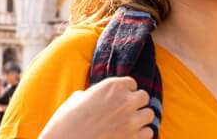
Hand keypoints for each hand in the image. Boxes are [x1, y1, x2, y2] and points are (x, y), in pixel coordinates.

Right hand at [38, 76, 153, 138]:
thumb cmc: (66, 121)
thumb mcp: (78, 98)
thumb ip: (95, 94)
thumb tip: (99, 97)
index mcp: (112, 86)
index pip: (131, 83)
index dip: (125, 91)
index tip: (118, 98)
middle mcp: (126, 101)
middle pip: (144, 97)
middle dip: (136, 103)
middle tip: (125, 110)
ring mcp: (131, 121)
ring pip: (149, 114)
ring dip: (141, 118)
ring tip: (129, 123)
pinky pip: (149, 132)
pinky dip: (141, 134)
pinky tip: (130, 135)